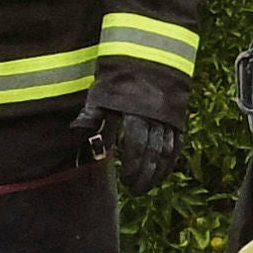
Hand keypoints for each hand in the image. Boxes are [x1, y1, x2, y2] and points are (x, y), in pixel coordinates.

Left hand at [90, 66, 188, 183]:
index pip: (136, 144)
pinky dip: (169, 163)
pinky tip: (162, 175)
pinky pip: (176, 146)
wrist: (146, 63)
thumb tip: (76, 131)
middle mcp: (154, 117)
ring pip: (166, 152)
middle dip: (144, 175)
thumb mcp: (102, 96)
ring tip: (146, 187)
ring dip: (157, 173)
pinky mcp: (177, 122)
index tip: (126, 181)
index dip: (132, 165)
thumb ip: (92, 116)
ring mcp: (168, 120)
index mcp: (134, 111)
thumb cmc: (118, 83)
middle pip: (152, 153)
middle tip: (135, 190)